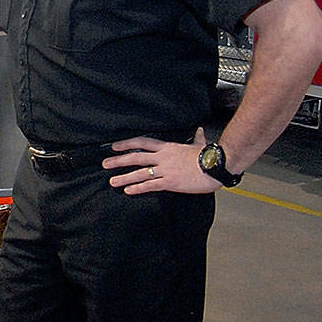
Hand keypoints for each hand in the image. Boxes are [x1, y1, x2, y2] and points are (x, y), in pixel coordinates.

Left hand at [101, 128, 219, 194]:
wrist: (216, 165)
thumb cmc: (209, 156)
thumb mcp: (200, 144)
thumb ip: (196, 137)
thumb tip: (199, 130)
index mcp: (167, 147)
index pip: (142, 143)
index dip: (127, 144)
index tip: (114, 147)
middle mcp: (163, 157)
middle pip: (136, 157)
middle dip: (119, 161)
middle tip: (105, 164)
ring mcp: (166, 170)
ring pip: (140, 173)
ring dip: (124, 177)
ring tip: (112, 181)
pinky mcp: (171, 182)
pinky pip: (151, 185)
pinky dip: (138, 188)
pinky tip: (128, 191)